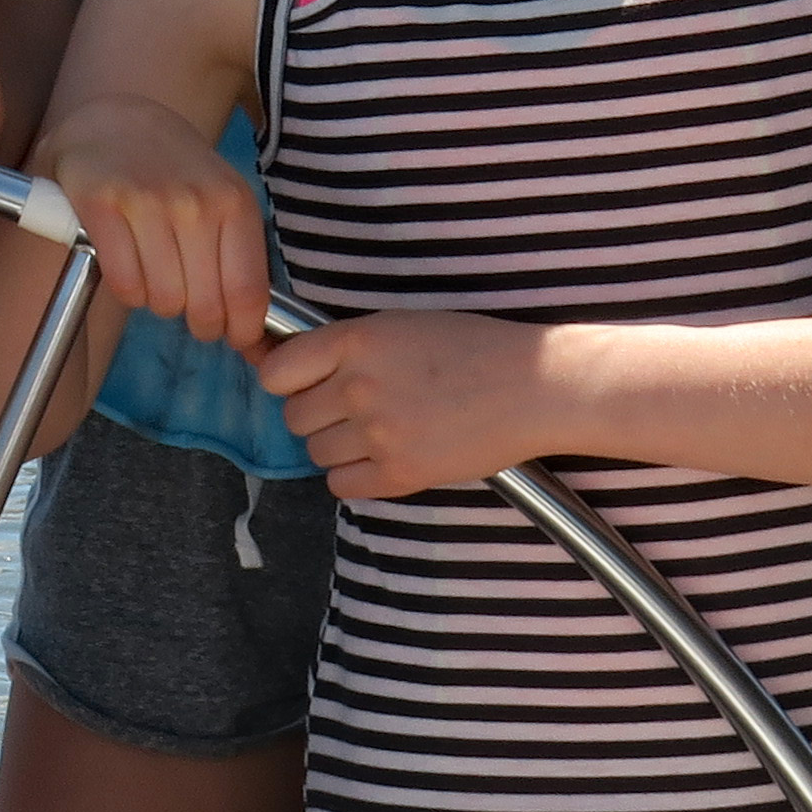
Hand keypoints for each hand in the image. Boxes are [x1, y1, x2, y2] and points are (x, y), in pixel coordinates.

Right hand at [40, 95, 264, 349]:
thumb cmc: (174, 170)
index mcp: (235, 202)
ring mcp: (148, 202)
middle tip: (188, 303)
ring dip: (158, 302)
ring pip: (164, 301)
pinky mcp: (102, 206)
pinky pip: (125, 285)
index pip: (248, 293)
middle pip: (205, 307)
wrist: (113, 119)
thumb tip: (258, 342)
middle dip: (198, 321)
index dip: (241, 330)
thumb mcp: (222, 198)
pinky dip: (128, 290)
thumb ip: (241, 260)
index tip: (233, 336)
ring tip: (155, 272)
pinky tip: (128, 266)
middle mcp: (196, 202)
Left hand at [255, 307, 551, 501]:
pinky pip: (341, 486)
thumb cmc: (473, 348)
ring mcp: (378, 433)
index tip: (303, 384)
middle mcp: (359, 386)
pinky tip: (383, 459)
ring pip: (315, 453)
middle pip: (294, 418)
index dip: (286, 380)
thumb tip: (291, 367)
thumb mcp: (400, 325)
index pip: (276, 372)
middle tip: (352, 410)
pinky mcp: (401, 473)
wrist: (535, 386)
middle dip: (316, 415)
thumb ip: (347, 345)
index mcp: (356, 341)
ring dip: (336, 447)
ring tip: (377, 433)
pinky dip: (354, 477)